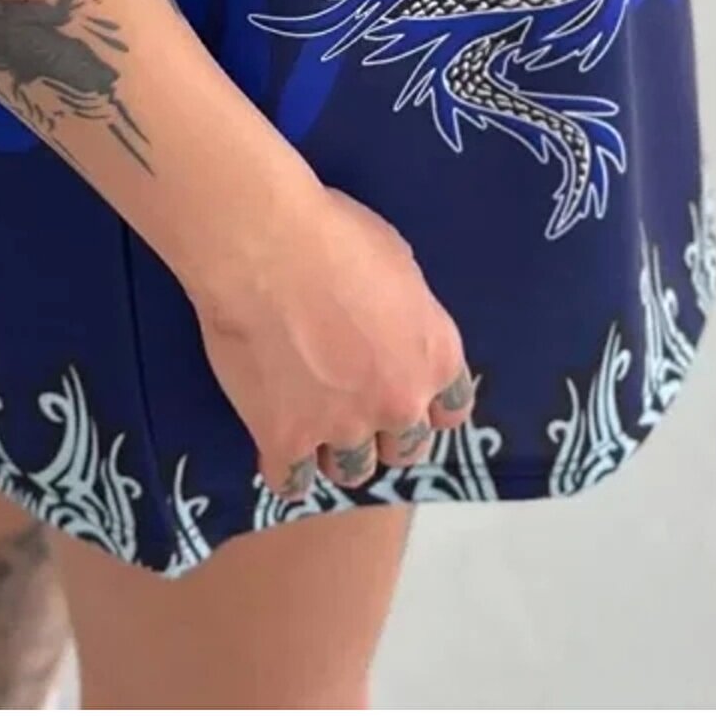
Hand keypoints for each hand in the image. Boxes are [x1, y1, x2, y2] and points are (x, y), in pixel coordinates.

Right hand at [192, 188, 475, 497]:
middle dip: (382, 432)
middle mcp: (398, 402)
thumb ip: (406, 317)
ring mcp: (342, 427)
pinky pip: (291, 481)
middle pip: (403, 449)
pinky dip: (285, 470)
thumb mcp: (398, 264)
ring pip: (351, 470)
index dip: (426, 406)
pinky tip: (277, 450)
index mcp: (435, 357)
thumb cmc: (332, 233)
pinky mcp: (285, 439)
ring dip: (335, 452)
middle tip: (352, 406)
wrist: (263, 246)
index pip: (452, 411)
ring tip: (312, 427)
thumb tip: (389, 331)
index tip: (404, 395)